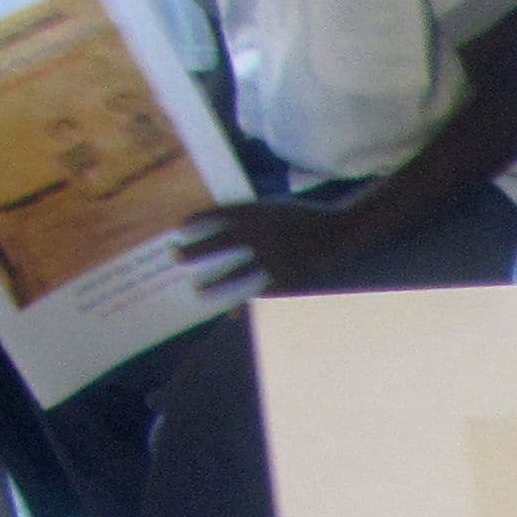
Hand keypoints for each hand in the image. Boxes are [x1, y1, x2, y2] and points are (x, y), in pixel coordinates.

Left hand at [176, 200, 357, 296]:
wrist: (340, 230)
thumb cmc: (302, 216)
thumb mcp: (273, 207)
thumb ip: (248, 217)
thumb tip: (218, 231)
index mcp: (258, 212)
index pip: (218, 215)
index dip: (197, 221)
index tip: (179, 227)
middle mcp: (263, 234)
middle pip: (220, 244)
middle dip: (195, 252)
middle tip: (176, 257)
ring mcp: (276, 257)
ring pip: (237, 273)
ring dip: (215, 283)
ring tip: (197, 291)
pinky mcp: (288, 277)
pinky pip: (260, 291)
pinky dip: (244, 301)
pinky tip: (231, 310)